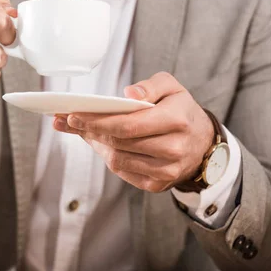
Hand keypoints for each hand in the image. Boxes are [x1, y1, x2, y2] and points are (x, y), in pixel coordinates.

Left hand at [53, 72, 214, 192]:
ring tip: (82, 130)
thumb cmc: (181, 111)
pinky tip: (99, 144)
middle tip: (69, 120)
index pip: (128, 124)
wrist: (202, 144)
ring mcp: (166, 171)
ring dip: (96, 144)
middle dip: (89, 130)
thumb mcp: (172, 88)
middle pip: (119, 142)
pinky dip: (108, 157)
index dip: (97, 121)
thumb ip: (151, 85)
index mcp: (176, 121)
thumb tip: (129, 94)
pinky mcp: (157, 184)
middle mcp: (173, 149)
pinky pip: (123, 172)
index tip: (74, 114)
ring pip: (117, 159)